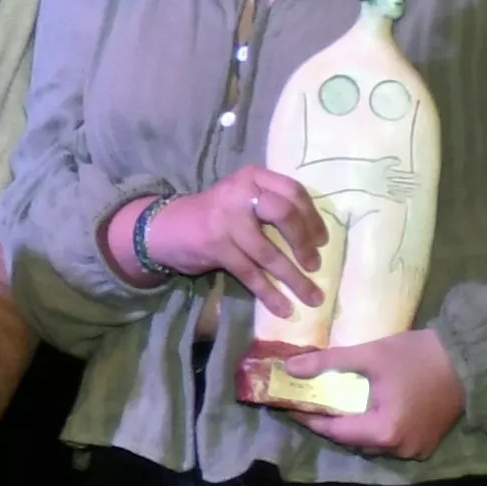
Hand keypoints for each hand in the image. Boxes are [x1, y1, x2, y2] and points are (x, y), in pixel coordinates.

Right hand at [121, 163, 324, 316]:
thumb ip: (271, 204)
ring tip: (312, 298)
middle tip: (314, 265)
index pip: (293, 191)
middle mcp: (239, 193)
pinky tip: (283, 308)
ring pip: (268, 252)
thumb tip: (314, 236)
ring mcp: (225, 220)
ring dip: (293, 278)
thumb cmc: (214, 215)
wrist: (164, 227)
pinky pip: (250, 273)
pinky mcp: (215, 246)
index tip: (322, 242)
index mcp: (252, 177)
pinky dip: (269, 293)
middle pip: (284, 214)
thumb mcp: (242, 197)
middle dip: (303, 243)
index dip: (313, 218)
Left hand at [264, 327, 466, 460]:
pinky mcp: (427, 444)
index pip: (334, 430)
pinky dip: (377, 429)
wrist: (470, 358)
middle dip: (332, 423)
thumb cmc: (419, 356)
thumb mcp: (370, 355)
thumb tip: (289, 368)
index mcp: (384, 432)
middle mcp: (399, 449)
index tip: (290, 406)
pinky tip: (368, 411)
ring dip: (355, 428)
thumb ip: (327, 363)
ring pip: (372, 444)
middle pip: (352, 440)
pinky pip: (392, 442)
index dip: (310, 418)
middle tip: (313, 403)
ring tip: (338, 407)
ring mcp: (416, 450)